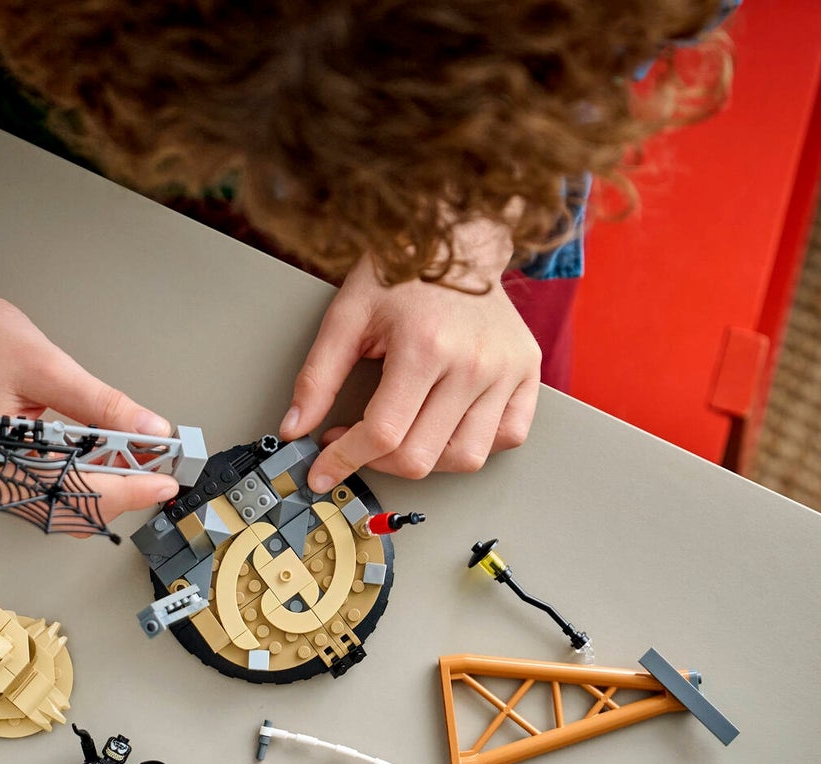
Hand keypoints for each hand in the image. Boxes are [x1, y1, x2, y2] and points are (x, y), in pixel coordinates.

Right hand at [0, 280, 179, 523]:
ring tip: (142, 460)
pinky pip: (52, 484)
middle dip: (122, 490)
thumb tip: (149, 429)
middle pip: (72, 507)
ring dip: (106, 485)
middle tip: (162, 469)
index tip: (165, 483)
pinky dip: (85, 474)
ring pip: (64, 502)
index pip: (76, 493)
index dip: (128, 490)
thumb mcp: (48, 367)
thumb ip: (103, 405)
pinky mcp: (1, 463)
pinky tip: (109, 455)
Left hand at [279, 234, 541, 492]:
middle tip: (356, 441)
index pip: (383, 434)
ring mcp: (507, 371)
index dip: (345, 459)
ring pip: (465, 458)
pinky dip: (474, 444)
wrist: (457, 237)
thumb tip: (294, 427)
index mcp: (426, 345)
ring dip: (425, 460)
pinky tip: (446, 425)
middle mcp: (474, 363)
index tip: (323, 468)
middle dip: (376, 462)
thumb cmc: (402, 272)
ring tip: (401, 433)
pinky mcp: (527, 373)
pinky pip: (508, 437)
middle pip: (421, 457)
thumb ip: (318, 376)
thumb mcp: (347, 316)